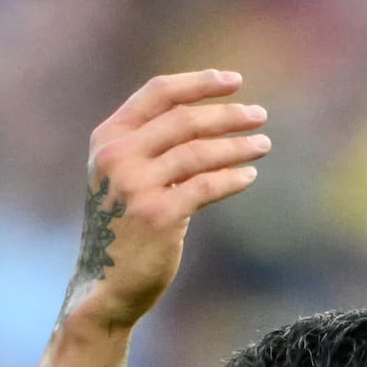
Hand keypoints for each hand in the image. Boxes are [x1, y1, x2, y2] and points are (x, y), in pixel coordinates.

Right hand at [65, 71, 270, 333]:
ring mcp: (135, 186)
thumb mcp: (121, 176)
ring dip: (237, 145)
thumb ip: (148, 144)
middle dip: (228, 115)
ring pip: (199, 151)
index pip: (158, 93)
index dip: (200, 83)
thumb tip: (208, 115)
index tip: (236, 82)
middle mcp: (117, 157)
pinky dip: (232, 178)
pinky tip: (248, 176)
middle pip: (184, 119)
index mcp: (107, 139)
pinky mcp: (158, 215)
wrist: (103, 285)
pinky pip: (206, 186)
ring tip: (263, 144)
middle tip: (259, 116)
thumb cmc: (121, 228)